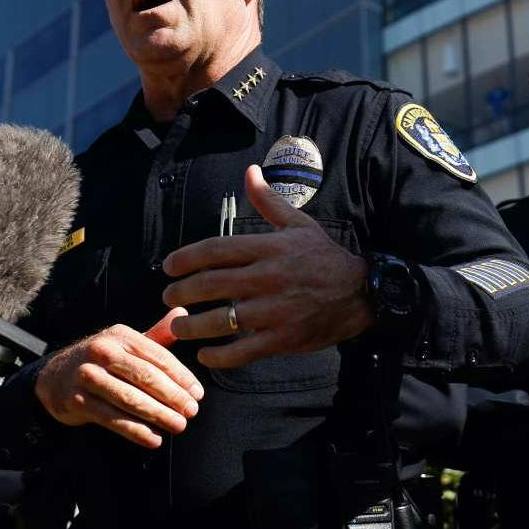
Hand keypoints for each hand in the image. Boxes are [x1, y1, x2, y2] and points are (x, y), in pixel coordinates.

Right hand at [34, 309, 202, 448]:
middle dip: (173, 397)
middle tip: (192, 412)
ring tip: (179, 426)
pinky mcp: (78, 401)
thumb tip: (183, 313)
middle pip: (145, 377)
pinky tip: (154, 439)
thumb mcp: (125, 344)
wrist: (54, 376)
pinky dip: (136, 431)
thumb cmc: (101, 361)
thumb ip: (156, 336)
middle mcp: (102, 352)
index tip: (198, 394)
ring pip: (130, 399)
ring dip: (158, 415)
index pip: (157, 356)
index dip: (181, 376)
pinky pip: (113, 418)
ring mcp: (87, 376)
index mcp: (120, 336)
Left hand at [161, 165, 373, 366]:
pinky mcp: (282, 339)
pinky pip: (242, 352)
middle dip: (181, 292)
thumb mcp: (299, 224)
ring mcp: (275, 311)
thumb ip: (269, 202)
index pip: (216, 249)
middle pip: (211, 284)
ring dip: (191, 326)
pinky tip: (205, 355)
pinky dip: (219, 357)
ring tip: (178, 327)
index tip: (168, 267)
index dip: (185, 258)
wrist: (361, 293)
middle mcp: (268, 278)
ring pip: (221, 321)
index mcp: (269, 248)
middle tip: (167, 297)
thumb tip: (250, 172)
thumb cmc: (325, 257)